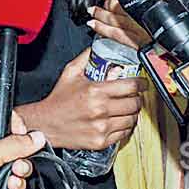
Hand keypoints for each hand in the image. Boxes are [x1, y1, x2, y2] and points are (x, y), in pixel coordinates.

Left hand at [0, 109, 45, 188]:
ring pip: (17, 164)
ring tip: (14, 173)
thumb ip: (12, 145)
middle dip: (21, 151)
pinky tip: (9, 187)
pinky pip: (15, 183)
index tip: (21, 133)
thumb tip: (35, 137)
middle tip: (18, 158)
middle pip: (13, 143)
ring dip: (20, 169)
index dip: (13, 123)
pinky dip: (16, 185)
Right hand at [25, 47, 147, 149]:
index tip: (142, 83)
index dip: (141, 84)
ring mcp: (102, 127)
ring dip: (133, 113)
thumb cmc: (58, 100)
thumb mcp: (70, 73)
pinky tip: (120, 120)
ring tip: (127, 108)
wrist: (45, 124)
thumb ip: (86, 58)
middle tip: (134, 95)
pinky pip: (124, 133)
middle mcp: (100, 110)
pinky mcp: (101, 141)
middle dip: (137, 98)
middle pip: (134, 103)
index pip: (130, 87)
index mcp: (95, 92)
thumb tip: (98, 47)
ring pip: (132, 119)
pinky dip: (125, 126)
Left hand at [83, 0, 168, 48]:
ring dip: (99, 15)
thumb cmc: (168, 15)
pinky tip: (94, 25)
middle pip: (117, 2)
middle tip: (96, 2)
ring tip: (92, 12)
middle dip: (104, 3)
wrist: (180, 39)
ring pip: (114, 18)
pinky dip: (102, 29)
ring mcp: (143, 27)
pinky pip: (115, 34)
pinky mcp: (140, 41)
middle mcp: (148, 9)